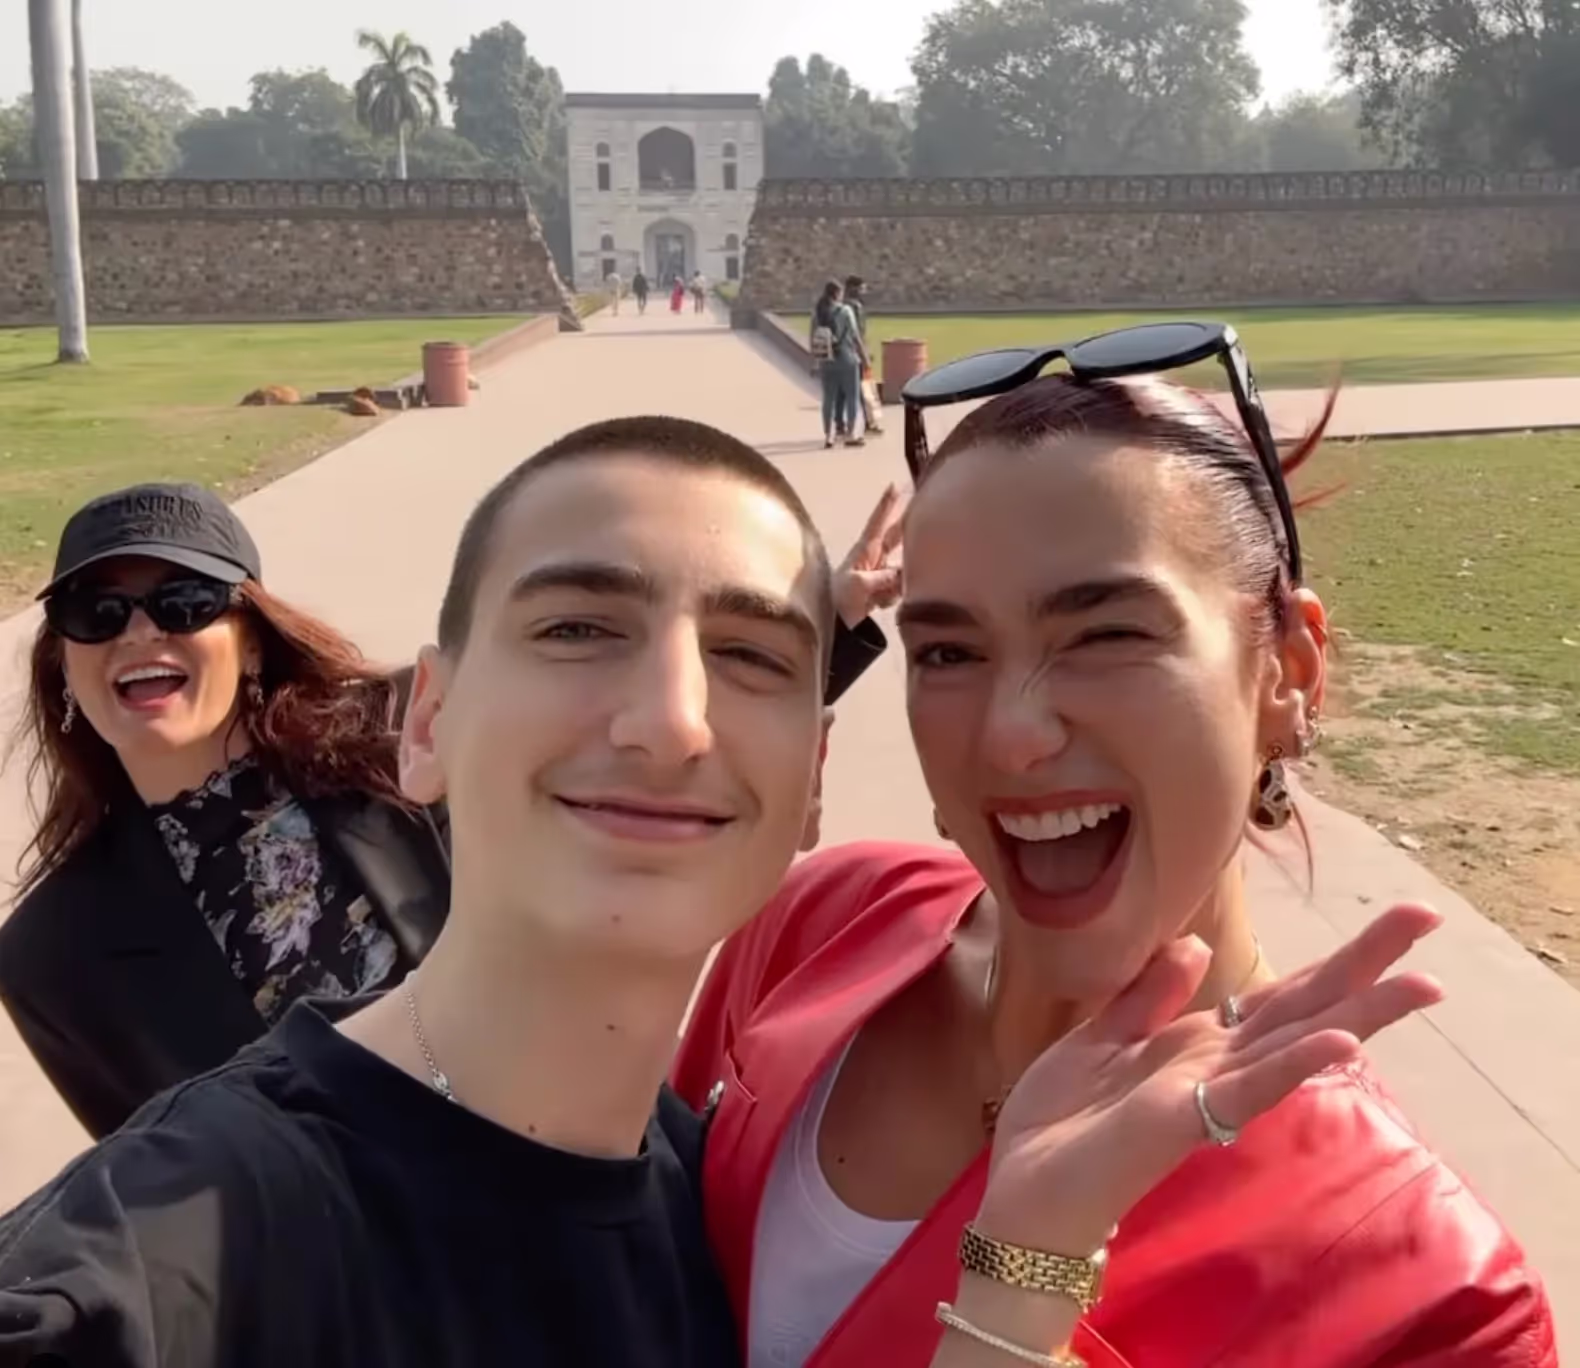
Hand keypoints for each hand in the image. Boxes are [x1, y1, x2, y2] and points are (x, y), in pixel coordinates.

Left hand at [833, 483, 905, 626]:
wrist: (828, 626)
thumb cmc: (836, 600)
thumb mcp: (859, 585)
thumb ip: (884, 577)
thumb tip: (905, 573)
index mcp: (865, 551)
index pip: (878, 522)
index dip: (887, 504)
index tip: (893, 485)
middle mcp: (873, 559)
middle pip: (895, 538)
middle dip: (908, 527)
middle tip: (925, 511)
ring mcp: (877, 576)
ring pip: (901, 568)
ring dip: (904, 575)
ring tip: (894, 585)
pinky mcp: (880, 592)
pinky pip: (898, 589)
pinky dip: (895, 596)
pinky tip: (881, 605)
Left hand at [976, 904, 1444, 1257]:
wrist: (1024, 1189)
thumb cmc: (1061, 1120)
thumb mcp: (1101, 1036)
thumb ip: (1149, 994)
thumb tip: (1198, 941)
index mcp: (1197, 1042)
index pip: (1280, 994)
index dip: (1331, 960)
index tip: (1390, 921)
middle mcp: (1216, 1065)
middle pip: (1304, 1006)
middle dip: (1365, 964)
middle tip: (1426, 914)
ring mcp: (1207, 1094)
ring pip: (1295, 1043)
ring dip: (1357, 1012)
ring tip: (1419, 980)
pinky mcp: (1183, 1120)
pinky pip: (1248, 1089)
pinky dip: (1294, 1066)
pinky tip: (1339, 1044)